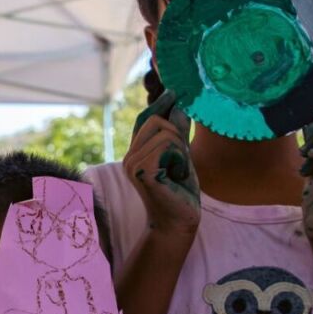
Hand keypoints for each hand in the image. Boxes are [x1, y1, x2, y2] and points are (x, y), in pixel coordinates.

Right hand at [125, 91, 200, 235]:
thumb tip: (178, 106)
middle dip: (177, 133)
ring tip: (178, 170)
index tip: (174, 91)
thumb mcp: (182, 156)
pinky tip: (176, 176)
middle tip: (182, 158)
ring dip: (181, 149)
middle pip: (155, 120)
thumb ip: (178, 133)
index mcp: (136, 152)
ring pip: (165, 133)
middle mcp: (129, 156)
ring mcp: (132, 164)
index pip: (144, 119)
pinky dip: (180, 159)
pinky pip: (168, 146)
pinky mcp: (142, 171)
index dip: (159, 103)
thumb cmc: (180, 191)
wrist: (179, 221)